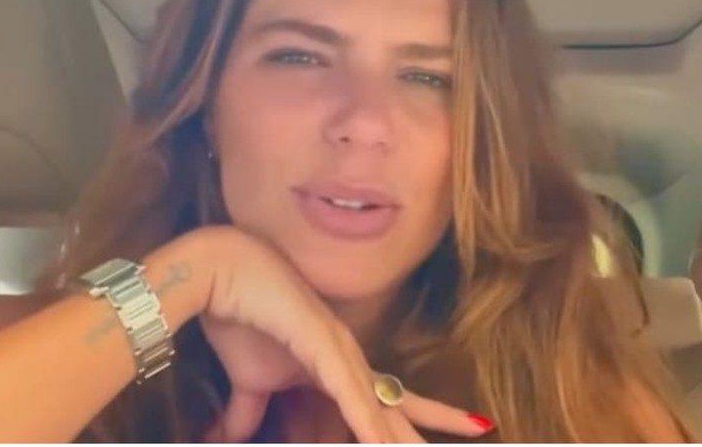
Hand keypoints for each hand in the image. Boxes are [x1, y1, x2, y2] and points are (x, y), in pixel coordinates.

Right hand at [147, 226, 491, 441]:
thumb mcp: (249, 381)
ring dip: (400, 438)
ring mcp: (338, 350)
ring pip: (382, 406)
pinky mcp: (320, 345)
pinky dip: (366, 422)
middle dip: (431, 427)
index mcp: (336, 367)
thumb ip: (250, 411)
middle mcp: (348, 358)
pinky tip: (381, 444)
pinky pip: (349, 393)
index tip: (474, 421)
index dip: (429, 415)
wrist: (220, 271)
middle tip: (481, 428)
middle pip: (399, 404)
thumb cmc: (240, 316)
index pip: (389, 400)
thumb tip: (230, 436)